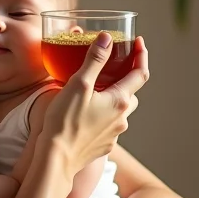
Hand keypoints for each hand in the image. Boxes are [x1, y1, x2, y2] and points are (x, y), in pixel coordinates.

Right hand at [41, 35, 148, 174]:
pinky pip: (108, 124)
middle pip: (131, 92)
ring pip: (119, 110)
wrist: (57, 159)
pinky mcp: (104, 145)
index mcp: (120, 101)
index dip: (141, 55)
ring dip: (112, 98)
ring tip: (95, 91)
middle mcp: (123, 118)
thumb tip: (107, 38)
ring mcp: (114, 134)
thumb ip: (94, 60)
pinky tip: (86, 113)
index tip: (138, 42)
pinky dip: (102, 114)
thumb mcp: (78, 85)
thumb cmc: (65, 121)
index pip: (140, 73)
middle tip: (112, 66)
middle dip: (125, 77)